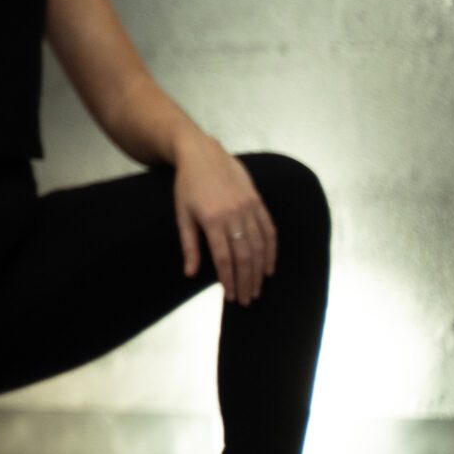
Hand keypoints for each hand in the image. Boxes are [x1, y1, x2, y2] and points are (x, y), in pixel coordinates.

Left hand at [171, 145, 274, 304]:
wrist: (202, 154)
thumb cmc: (187, 186)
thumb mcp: (182, 214)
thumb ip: (189, 245)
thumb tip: (190, 274)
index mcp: (212, 219)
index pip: (224, 258)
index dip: (229, 280)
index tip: (231, 297)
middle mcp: (234, 214)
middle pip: (245, 256)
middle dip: (247, 281)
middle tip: (247, 300)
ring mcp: (249, 207)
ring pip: (260, 246)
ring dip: (259, 271)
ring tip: (257, 289)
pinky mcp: (258, 202)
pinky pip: (270, 230)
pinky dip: (271, 251)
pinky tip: (269, 267)